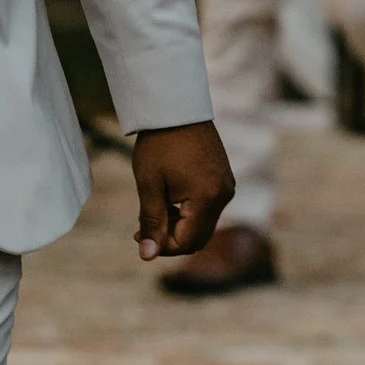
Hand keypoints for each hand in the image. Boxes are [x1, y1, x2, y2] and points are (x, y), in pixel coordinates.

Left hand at [132, 119, 233, 261]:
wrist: (176, 107)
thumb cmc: (159, 144)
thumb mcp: (150, 185)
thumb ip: (151, 222)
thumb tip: (147, 256)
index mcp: (207, 198)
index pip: (186, 242)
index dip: (161, 246)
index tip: (138, 234)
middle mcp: (224, 195)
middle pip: (198, 238)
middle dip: (170, 239)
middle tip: (143, 227)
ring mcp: (227, 187)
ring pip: (203, 224)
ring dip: (179, 225)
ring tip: (153, 209)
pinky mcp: (224, 179)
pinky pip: (208, 208)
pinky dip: (189, 212)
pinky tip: (168, 198)